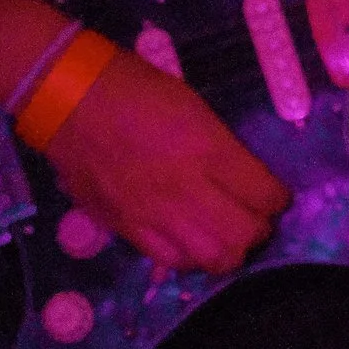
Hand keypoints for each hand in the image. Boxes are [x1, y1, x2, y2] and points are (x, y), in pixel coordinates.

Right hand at [41, 55, 290, 274]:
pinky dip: (189, 256)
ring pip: (211, 259)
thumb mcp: (193, 105)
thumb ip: (219, 145)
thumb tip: (238, 175)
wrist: (70, 99)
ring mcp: (155, 215)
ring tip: (224, 234)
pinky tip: (189, 240)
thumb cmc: (136, 88)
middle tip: (254, 217)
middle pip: (244, 236)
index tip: (274, 194)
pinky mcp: (126, 228)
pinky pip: (169, 260)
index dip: (277, 198)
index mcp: (209, 150)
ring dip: (227, 250)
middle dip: (258, 230)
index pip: (264, 194)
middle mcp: (188, 190)